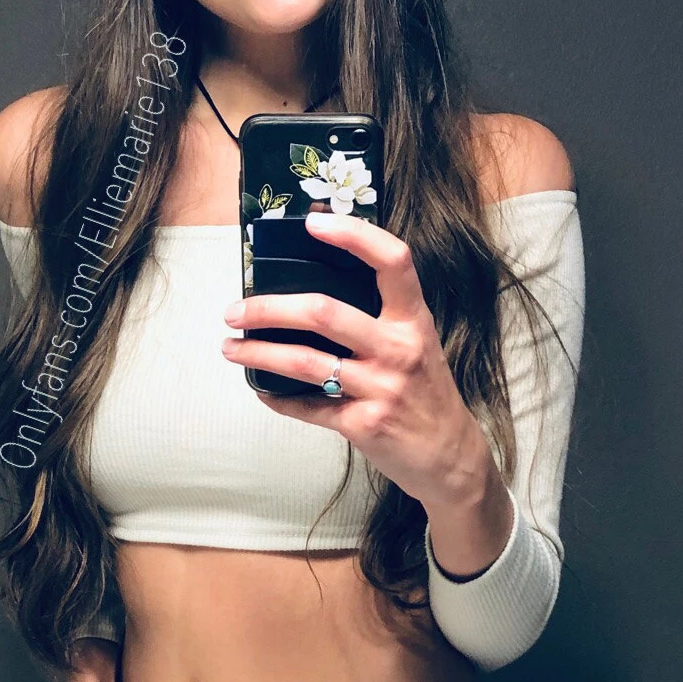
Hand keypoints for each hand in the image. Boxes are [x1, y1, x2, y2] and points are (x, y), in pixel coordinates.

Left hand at [221, 211, 488, 511]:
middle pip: (324, 312)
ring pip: (305, 362)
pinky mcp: (363, 425)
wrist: (451, 457)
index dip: (354, 234)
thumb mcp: (417, 344)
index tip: (313, 224)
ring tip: (231, 348)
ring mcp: (381, 389)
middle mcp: (399, 350)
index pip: (392, 261)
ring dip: (258, 353)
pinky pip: (308, 407)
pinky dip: (277, 398)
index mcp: (413, 320)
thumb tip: (318, 285)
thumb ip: (380, 316)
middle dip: (268, 308)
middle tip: (235, 311)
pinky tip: (262, 389)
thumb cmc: (426, 394)